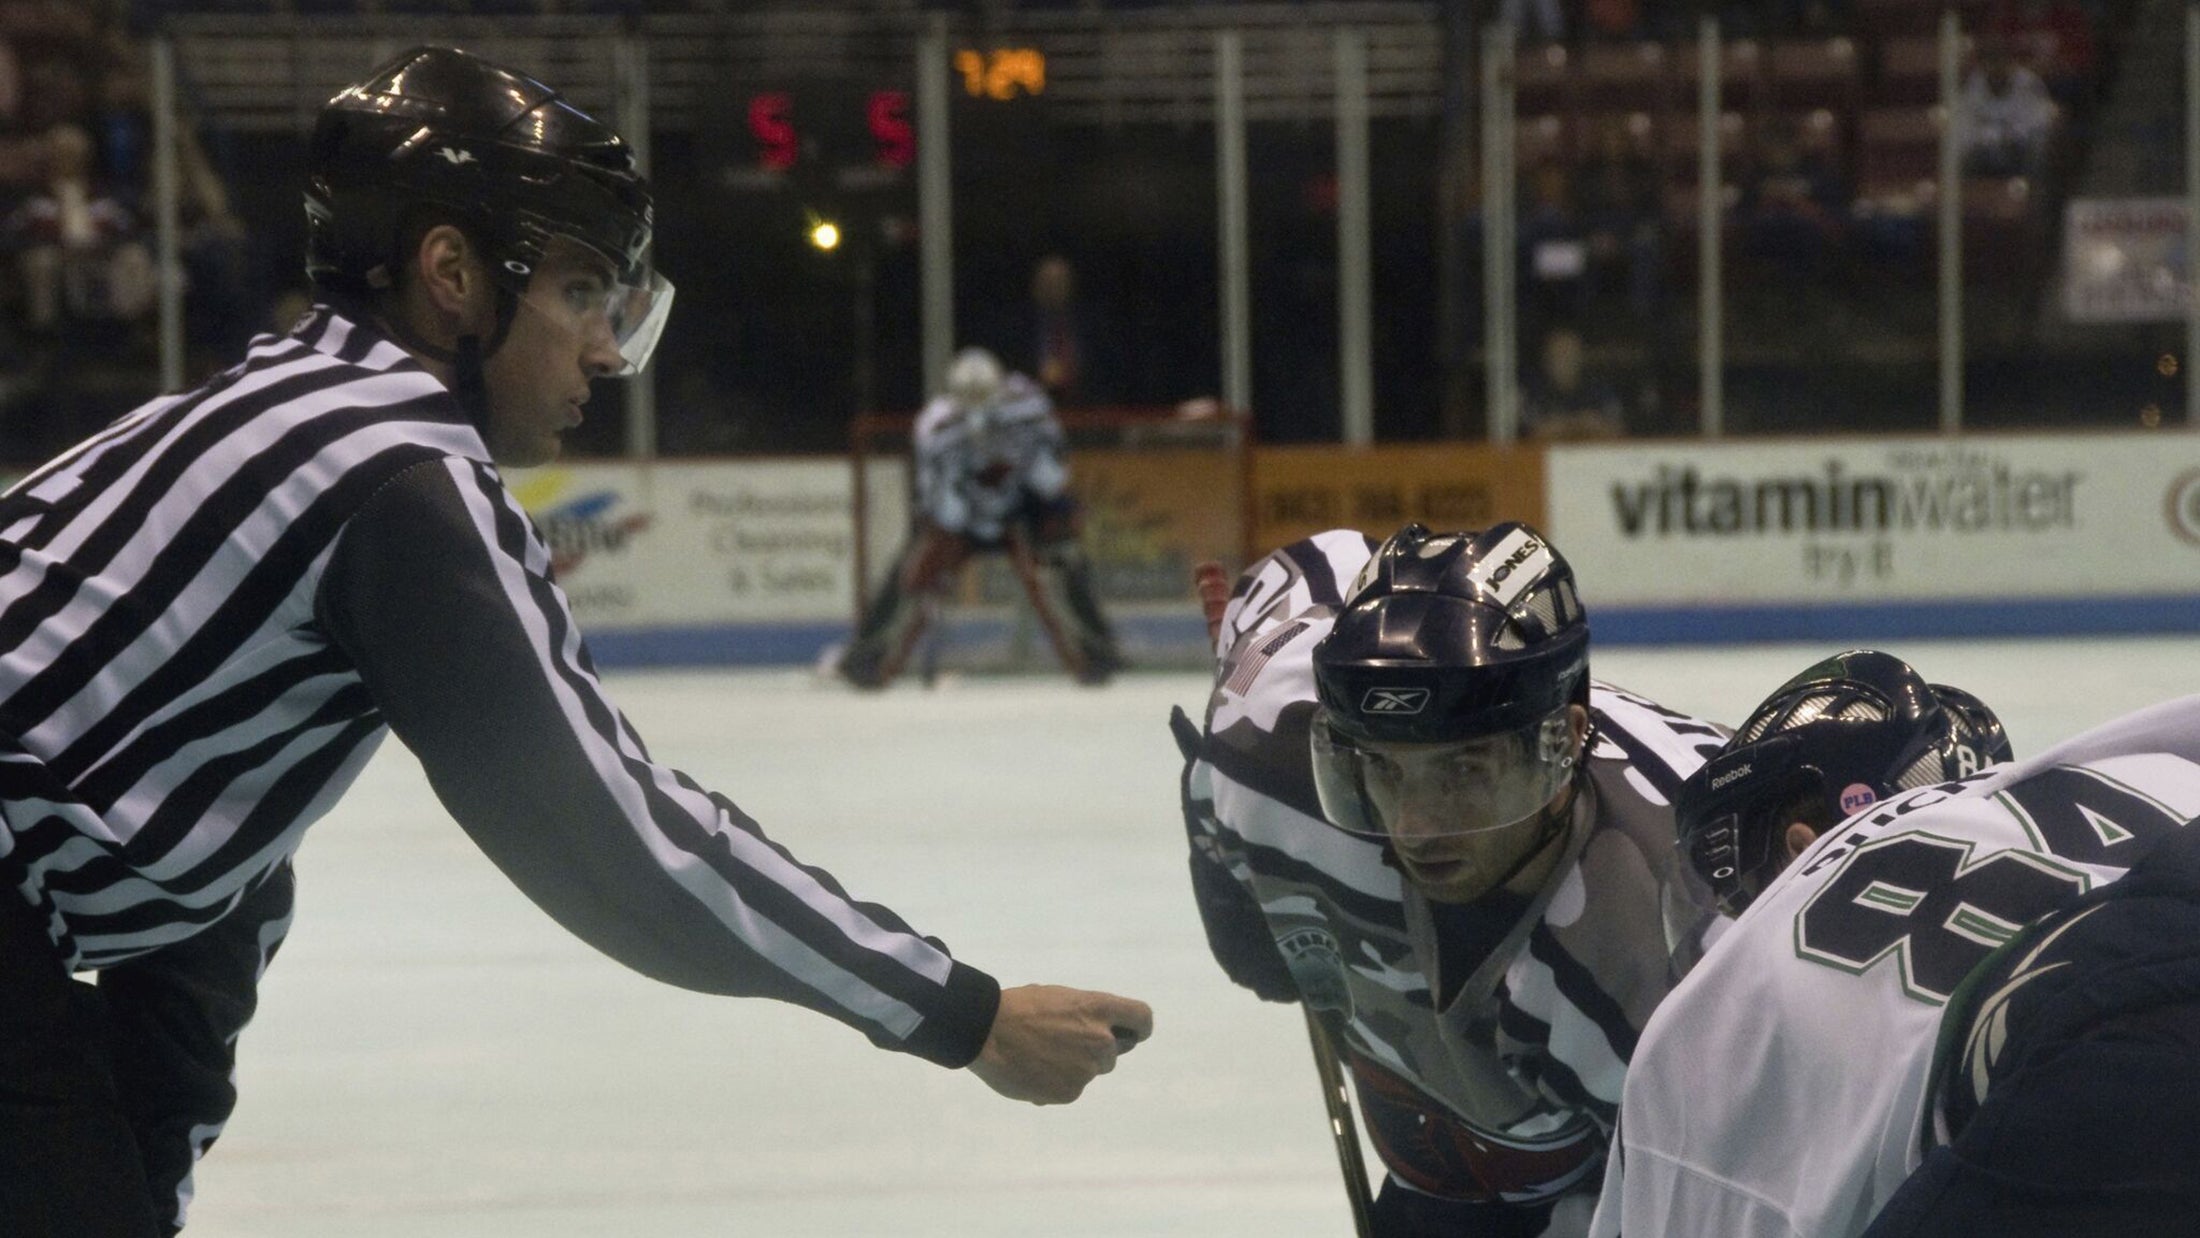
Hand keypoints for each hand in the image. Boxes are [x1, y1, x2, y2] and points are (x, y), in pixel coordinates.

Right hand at [967, 984, 1152, 1104]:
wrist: (986, 1032)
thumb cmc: (1020, 1006)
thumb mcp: (1061, 998)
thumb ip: (1086, 1015)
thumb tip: (1097, 1033)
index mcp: (1098, 1009)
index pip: (1141, 1019)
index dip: (1137, 1028)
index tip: (1130, 1032)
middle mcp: (1101, 1040)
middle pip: (1114, 1050)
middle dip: (1095, 1048)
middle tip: (1063, 1042)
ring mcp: (1087, 1069)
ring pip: (1091, 1071)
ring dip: (1074, 1066)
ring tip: (1040, 1057)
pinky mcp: (1070, 1093)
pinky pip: (1070, 1088)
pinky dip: (1056, 1083)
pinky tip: (1032, 1072)